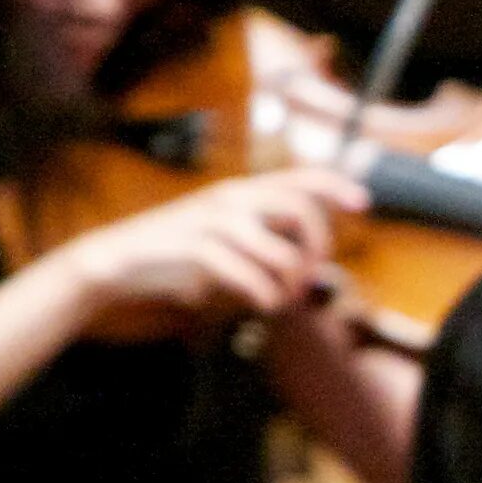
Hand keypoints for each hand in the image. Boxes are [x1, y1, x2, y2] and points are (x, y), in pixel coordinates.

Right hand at [57, 167, 363, 324]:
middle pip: (300, 211)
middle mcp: (230, 199)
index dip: (336, 187)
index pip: (299, 179)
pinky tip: (263, 303)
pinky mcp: (196, 249)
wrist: (117, 260)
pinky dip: (264, 293)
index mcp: (240, 192)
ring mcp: (212, 222)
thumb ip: (261, 237)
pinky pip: (248, 274)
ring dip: (291, 280)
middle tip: (310, 275)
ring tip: (283, 297)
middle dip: (317, 247)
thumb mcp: (224, 236)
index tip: (364, 204)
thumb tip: (306, 260)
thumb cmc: (176, 251)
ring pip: (279, 251)